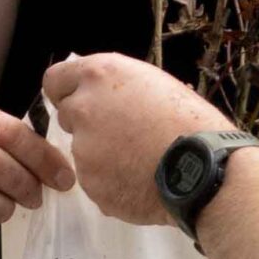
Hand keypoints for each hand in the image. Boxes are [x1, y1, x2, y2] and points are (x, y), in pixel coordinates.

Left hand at [39, 51, 213, 225]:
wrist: (204, 169)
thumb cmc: (190, 121)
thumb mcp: (152, 84)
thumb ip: (116, 87)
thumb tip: (100, 95)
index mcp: (100, 75)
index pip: (54, 79)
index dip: (68, 92)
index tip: (82, 102)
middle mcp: (83, 108)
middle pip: (67, 115)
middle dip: (87, 124)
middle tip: (122, 135)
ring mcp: (83, 149)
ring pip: (82, 151)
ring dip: (101, 156)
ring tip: (139, 160)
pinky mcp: (90, 183)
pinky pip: (95, 181)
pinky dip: (111, 182)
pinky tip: (140, 180)